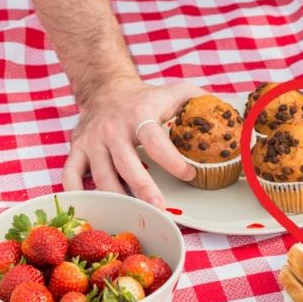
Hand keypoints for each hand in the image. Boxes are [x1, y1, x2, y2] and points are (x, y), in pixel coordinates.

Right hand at [63, 79, 201, 206]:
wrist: (105, 87)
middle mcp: (112, 128)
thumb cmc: (147, 98)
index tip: (190, 175)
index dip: (172, 160)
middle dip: (143, 188)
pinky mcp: (76, 149)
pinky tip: (97, 208)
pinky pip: (71, 175)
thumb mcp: (176, 91)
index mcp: (139, 114)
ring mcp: (92, 141)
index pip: (155, 141)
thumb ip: (202, 101)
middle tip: (160, 208)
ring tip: (136, 214)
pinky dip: (78, 193)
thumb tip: (232, 114)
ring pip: (100, 176)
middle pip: (126, 164)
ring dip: (119, 198)